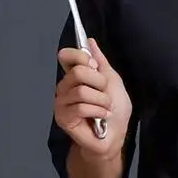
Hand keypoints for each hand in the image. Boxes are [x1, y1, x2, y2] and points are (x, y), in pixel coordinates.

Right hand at [54, 37, 131, 157]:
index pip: (66, 56)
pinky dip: (98, 112)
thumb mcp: (113, 81)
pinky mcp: (63, 118)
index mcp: (75, 76)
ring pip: (81, 91)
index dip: (81, 57)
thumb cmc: (115, 110)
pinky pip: (81, 108)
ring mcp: (62, 103)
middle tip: (105, 94)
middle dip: (100, 83)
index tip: (95, 66)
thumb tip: (90, 41)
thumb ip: (101, 62)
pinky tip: (101, 118)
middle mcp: (65, 87)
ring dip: (102, 101)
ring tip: (105, 109)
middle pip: (78, 72)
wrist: (115, 136)